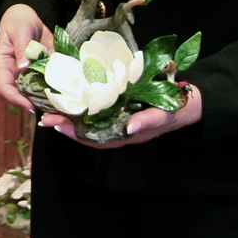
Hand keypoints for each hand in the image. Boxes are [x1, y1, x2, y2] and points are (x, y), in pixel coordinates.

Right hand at [0, 4, 52, 110]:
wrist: (33, 13)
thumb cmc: (20, 19)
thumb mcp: (20, 30)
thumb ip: (22, 48)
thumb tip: (23, 68)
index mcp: (2, 64)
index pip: (3, 87)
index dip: (15, 99)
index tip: (30, 105)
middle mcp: (13, 73)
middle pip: (18, 95)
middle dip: (32, 104)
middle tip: (50, 109)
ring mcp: (27, 74)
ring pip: (33, 94)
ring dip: (45, 100)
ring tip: (59, 105)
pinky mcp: (41, 72)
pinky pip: (46, 85)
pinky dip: (55, 90)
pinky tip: (65, 94)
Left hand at [39, 83, 203, 147]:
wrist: (192, 100)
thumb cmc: (179, 108)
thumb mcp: (166, 114)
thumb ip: (148, 121)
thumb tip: (129, 128)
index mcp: (129, 133)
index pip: (97, 139)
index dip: (76, 135)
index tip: (58, 126)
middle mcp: (120, 128)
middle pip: (88, 131)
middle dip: (66, 125)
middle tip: (44, 116)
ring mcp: (120, 118)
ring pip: (90, 121)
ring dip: (71, 115)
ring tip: (51, 107)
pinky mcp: (121, 106)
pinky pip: (99, 109)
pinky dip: (84, 105)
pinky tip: (71, 97)